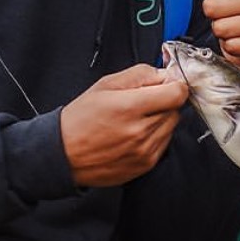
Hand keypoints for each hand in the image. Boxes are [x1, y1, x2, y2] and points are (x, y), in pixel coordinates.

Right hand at [60, 64, 189, 186]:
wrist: (62, 154)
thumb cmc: (80, 119)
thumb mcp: (105, 85)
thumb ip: (140, 74)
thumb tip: (164, 75)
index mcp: (130, 107)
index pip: (177, 93)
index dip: (174, 85)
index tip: (167, 84)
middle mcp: (140, 132)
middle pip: (175, 109)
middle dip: (164, 102)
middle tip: (143, 102)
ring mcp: (144, 151)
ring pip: (171, 127)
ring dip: (160, 119)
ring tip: (135, 119)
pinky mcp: (144, 165)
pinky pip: (164, 144)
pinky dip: (155, 136)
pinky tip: (134, 134)